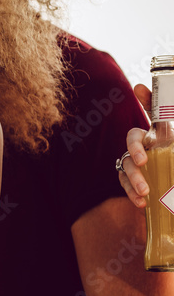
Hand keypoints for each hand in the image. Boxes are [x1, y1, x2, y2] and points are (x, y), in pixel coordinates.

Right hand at [118, 85, 151, 207]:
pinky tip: (142, 202)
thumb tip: (146, 92)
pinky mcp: (135, 183)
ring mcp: (139, 165)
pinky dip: (131, 193)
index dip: (144, 103)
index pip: (150, 117)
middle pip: (132, 142)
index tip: (140, 94)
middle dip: (135, 150)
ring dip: (134, 178)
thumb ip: (173, 120)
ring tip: (145, 192)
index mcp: (159, 135)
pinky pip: (126, 185)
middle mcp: (147, 147)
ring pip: (127, 165)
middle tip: (143, 161)